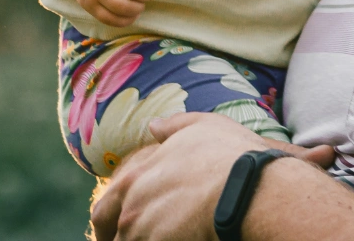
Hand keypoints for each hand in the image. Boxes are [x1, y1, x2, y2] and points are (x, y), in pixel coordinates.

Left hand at [89, 114, 334, 240]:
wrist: (247, 189)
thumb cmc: (230, 157)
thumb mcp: (203, 126)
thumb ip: (173, 126)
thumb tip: (153, 125)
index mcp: (137, 176)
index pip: (106, 207)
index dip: (108, 221)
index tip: (115, 229)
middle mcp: (132, 206)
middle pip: (109, 232)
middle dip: (112, 238)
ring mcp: (143, 231)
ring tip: (159, 238)